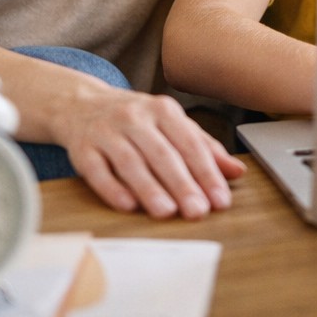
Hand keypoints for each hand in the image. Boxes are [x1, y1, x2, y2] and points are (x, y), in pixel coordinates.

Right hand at [49, 83, 245, 219]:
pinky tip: (128, 205)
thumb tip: (237, 172)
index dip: (207, 173)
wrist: (79, 104)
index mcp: (163, 110)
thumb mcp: (170, 124)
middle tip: (198, 211)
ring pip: (131, 162)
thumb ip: (203, 147)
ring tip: (167, 212)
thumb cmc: (134, 119)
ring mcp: (106, 132)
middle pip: (162, 154)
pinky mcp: (82, 149)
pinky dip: (112, 189)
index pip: (190, 144)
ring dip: (150, 189)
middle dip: (182, 184)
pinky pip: (97, 171)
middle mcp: (135, 117)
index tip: (220, 200)